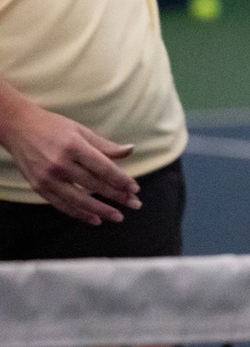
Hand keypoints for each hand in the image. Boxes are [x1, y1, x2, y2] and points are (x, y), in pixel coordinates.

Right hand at [0, 98, 138, 223]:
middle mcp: (60, 164)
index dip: (121, 180)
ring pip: (79, 199)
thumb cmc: (54, 127)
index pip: (103, 168)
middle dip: (117, 196)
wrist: (17, 128)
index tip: (135, 188)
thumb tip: (131, 150)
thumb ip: (105, 145)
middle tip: (135, 204)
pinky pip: (62, 205)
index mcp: (74, 147)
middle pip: (94, 185)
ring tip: (118, 217)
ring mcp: (48, 177)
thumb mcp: (81, 130)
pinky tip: (94, 219)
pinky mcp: (38, 187)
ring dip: (100, 210)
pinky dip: (79, 214)